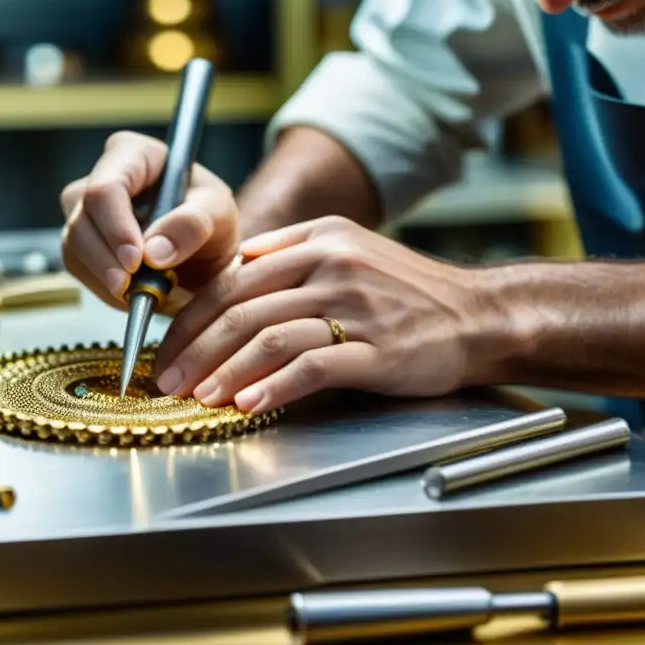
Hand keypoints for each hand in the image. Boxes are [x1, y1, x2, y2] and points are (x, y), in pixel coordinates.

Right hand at [60, 130, 238, 309]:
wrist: (205, 250)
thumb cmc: (211, 219)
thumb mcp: (218, 215)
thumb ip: (192, 225)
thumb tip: (153, 253)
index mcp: (134, 153)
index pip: (106, 187)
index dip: (116, 226)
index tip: (136, 260)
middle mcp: (102, 175)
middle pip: (83, 218)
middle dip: (106, 259)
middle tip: (132, 288)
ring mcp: (86, 208)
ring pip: (74, 245)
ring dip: (104, 277)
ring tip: (138, 293)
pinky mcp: (82, 240)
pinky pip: (78, 266)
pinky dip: (103, 287)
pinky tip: (130, 294)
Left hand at [153, 216, 498, 412]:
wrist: (479, 315)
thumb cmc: (410, 291)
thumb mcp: (351, 247)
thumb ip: (293, 249)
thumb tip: (235, 263)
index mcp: (320, 240)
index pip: (235, 278)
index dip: (193, 315)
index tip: (167, 345)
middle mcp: (334, 268)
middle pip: (243, 308)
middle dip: (195, 347)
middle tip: (166, 378)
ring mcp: (357, 309)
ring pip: (271, 337)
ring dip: (225, 371)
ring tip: (197, 396)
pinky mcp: (377, 351)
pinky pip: (313, 367)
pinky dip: (274, 387)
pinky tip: (248, 404)